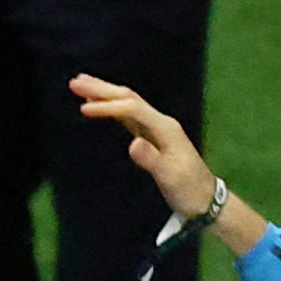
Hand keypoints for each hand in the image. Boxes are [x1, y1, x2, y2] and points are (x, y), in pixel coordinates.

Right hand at [64, 74, 217, 224]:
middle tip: (75, 81)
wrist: (205, 199)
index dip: (108, 107)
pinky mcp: (151, 137)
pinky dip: (111, 108)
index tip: (83, 109)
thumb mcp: (170, 177)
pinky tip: (99, 105)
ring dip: (104, 93)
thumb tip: (133, 144)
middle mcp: (160, 123)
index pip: (132, 109)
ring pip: (127, 104)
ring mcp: (156, 129)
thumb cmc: (189, 190)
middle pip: (128, 98)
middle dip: (102, 89)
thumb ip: (151, 159)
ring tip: (81, 85)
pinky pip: (128, 116)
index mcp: (165, 128)